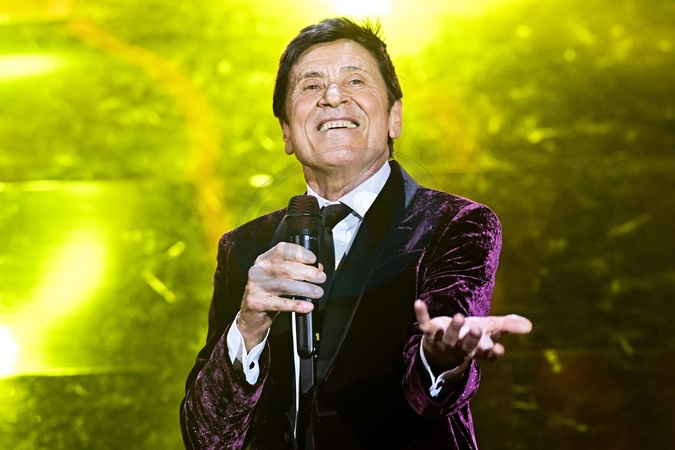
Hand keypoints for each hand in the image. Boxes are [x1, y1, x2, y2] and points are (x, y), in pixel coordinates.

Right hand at [238, 242, 325, 350]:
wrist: (251, 314)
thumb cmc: (269, 293)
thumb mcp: (281, 278)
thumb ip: (297, 270)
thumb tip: (318, 269)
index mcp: (265, 260)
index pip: (282, 250)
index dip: (299, 253)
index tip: (313, 260)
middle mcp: (259, 270)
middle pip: (284, 267)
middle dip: (306, 272)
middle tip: (320, 278)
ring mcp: (256, 287)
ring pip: (283, 285)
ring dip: (304, 288)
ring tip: (317, 292)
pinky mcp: (257, 303)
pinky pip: (279, 304)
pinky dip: (295, 305)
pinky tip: (307, 306)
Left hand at [414, 300, 531, 373]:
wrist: (442, 345)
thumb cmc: (471, 335)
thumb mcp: (490, 329)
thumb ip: (508, 326)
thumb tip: (529, 326)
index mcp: (477, 349)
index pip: (486, 354)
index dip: (492, 353)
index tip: (499, 349)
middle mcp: (460, 347)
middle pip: (467, 346)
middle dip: (472, 338)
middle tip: (476, 329)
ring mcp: (443, 341)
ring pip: (448, 337)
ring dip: (452, 328)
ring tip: (458, 316)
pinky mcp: (430, 332)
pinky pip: (424, 324)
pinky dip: (421, 314)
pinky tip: (418, 302)